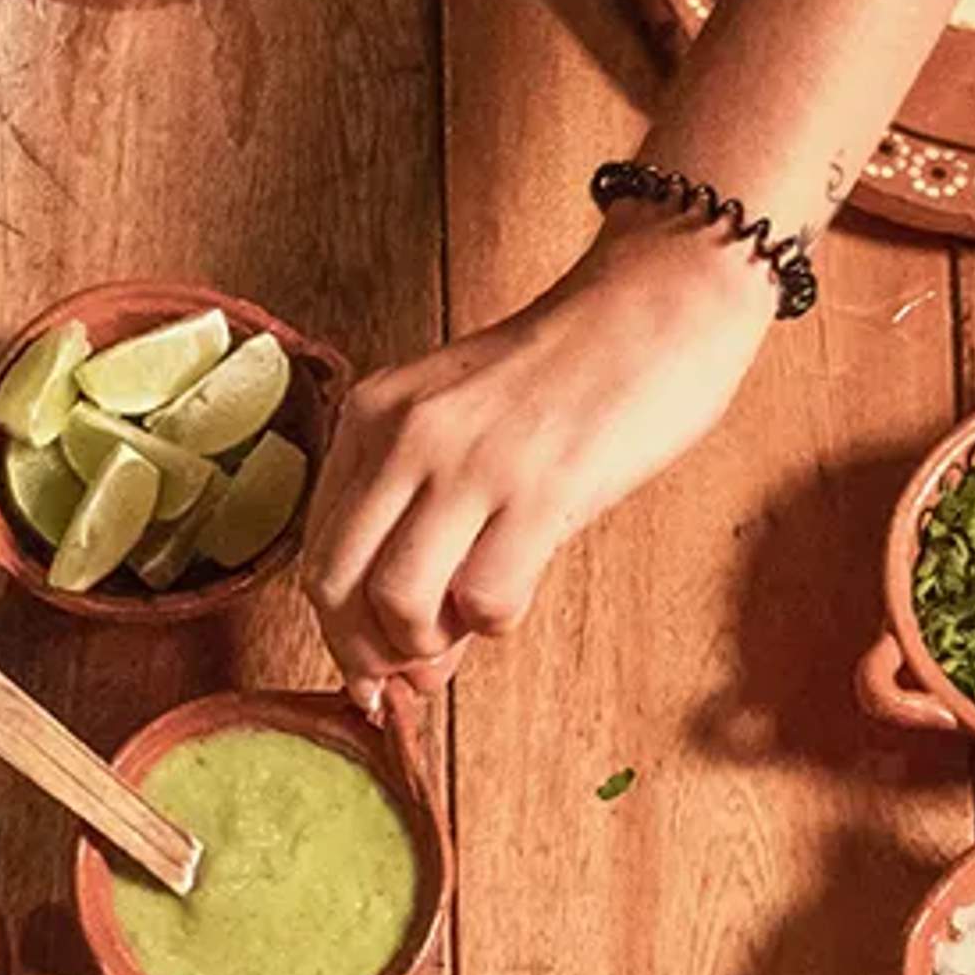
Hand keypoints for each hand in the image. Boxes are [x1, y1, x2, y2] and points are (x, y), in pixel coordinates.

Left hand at [304, 220, 773, 703]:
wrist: (658, 303)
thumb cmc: (565, 372)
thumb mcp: (459, 423)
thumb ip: (418, 515)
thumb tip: (401, 648)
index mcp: (371, 416)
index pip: (316, 553)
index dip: (338, 630)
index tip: (371, 667)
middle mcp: (405, 435)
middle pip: (336, 587)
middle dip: (369, 653)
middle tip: (416, 671)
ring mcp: (468, 461)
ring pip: (398, 602)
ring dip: (429, 645)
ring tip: (469, 623)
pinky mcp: (538, 487)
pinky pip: (485, 598)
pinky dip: (496, 620)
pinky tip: (518, 587)